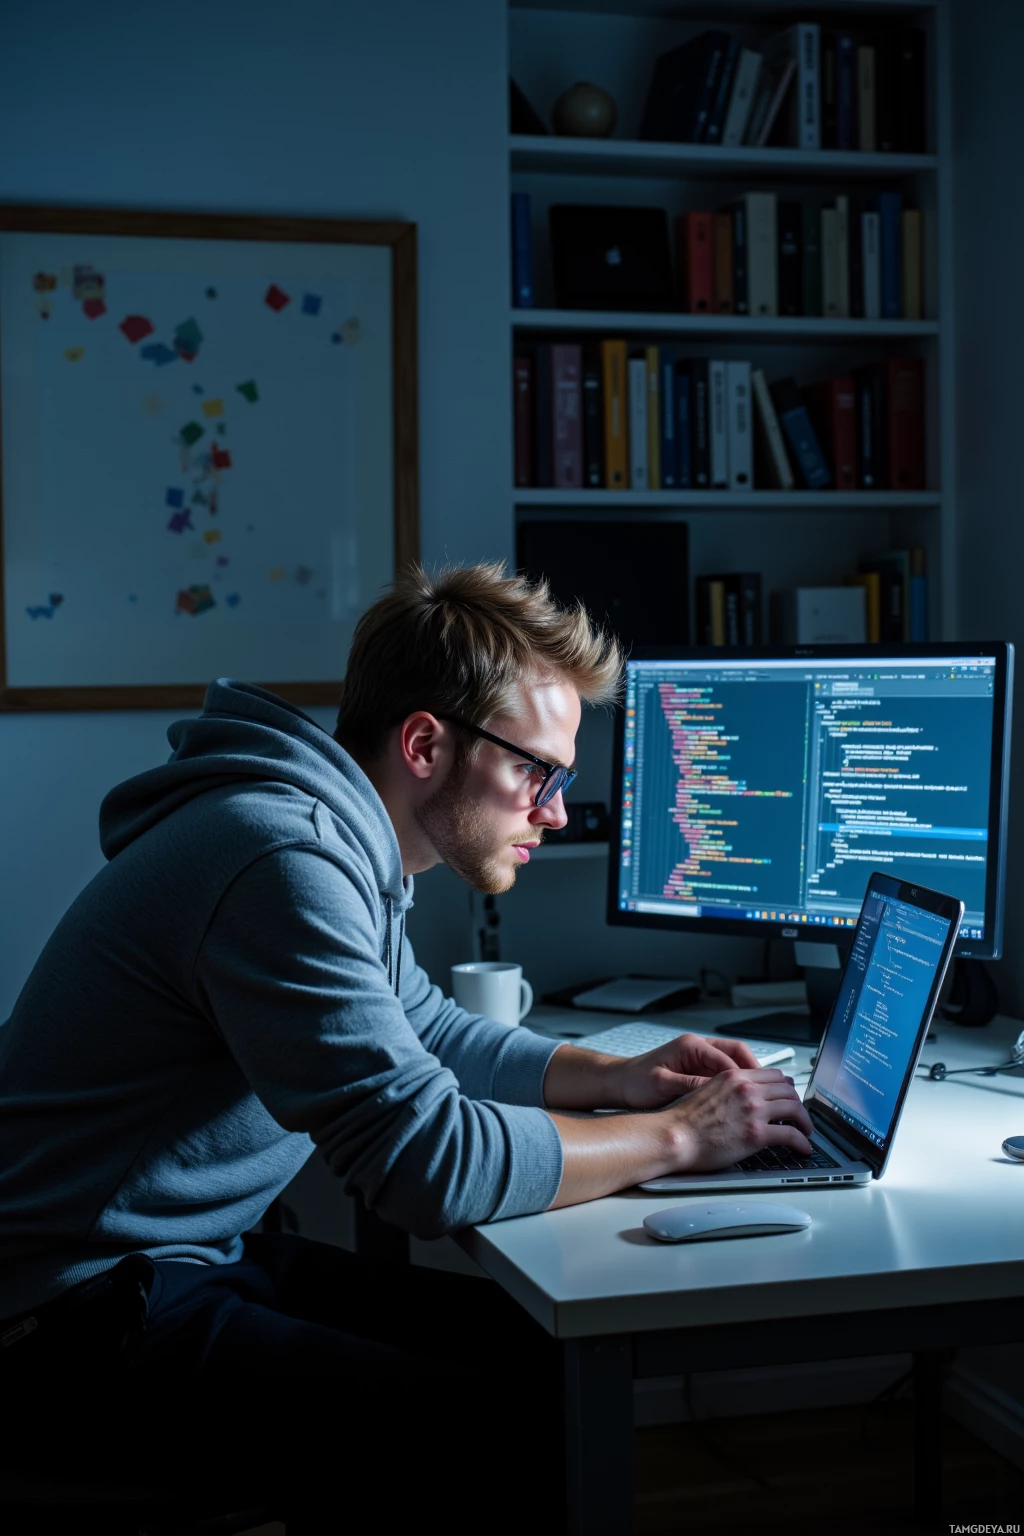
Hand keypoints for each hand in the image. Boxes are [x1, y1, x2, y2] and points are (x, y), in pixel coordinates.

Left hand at [617, 1032, 760, 1109]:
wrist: (620, 1083)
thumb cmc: (636, 1081)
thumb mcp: (662, 1084)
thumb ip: (689, 1084)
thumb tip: (715, 1090)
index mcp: (691, 1045)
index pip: (728, 1055)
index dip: (745, 1074)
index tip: (758, 1091)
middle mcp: (698, 1048)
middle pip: (738, 1054)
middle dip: (755, 1073)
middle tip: (770, 1092)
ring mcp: (700, 1059)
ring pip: (734, 1064)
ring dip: (748, 1079)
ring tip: (763, 1097)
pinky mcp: (698, 1071)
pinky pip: (725, 1075)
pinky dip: (737, 1087)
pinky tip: (744, 1101)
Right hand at [667, 1068, 813, 1171]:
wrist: (675, 1136)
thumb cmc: (685, 1120)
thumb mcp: (708, 1090)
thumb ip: (730, 1089)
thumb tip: (744, 1098)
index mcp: (735, 1076)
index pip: (774, 1075)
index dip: (786, 1088)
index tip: (789, 1097)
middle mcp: (747, 1089)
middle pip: (788, 1090)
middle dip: (798, 1104)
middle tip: (800, 1116)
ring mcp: (754, 1111)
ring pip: (795, 1109)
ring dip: (805, 1122)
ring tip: (806, 1132)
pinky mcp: (757, 1134)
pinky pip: (791, 1135)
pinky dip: (803, 1142)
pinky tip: (803, 1148)